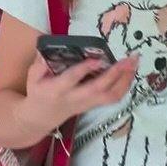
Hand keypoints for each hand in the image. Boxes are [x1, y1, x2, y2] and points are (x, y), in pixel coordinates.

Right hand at [21, 51, 138, 137]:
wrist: (39, 119)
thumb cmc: (37, 93)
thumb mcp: (32, 77)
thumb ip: (40, 62)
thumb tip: (50, 46)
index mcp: (56, 90)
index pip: (72, 79)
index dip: (85, 69)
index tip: (97, 59)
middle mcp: (75, 98)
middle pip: (98, 89)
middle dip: (115, 74)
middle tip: (128, 59)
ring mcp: (86, 104)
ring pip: (110, 96)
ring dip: (125, 80)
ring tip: (134, 63)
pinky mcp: (93, 106)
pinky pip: (112, 99)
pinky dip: (124, 86)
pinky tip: (131, 73)